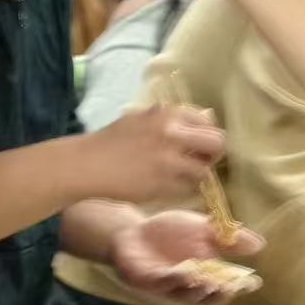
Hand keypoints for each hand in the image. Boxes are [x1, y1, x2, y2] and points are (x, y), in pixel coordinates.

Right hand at [86, 104, 226, 204]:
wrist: (87, 164)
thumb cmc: (113, 141)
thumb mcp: (143, 119)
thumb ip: (173, 119)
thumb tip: (208, 117)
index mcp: (166, 114)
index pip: (207, 121)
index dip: (207, 134)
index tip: (199, 144)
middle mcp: (171, 134)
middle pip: (217, 143)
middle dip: (212, 154)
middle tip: (200, 162)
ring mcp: (169, 161)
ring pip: (204, 171)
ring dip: (197, 176)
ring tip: (180, 177)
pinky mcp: (163, 185)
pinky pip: (188, 190)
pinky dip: (183, 190)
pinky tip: (168, 186)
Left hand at [109, 209, 264, 304]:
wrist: (132, 230)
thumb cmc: (169, 233)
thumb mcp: (201, 229)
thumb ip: (226, 237)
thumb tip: (259, 243)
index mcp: (204, 275)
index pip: (226, 287)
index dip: (240, 286)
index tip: (254, 281)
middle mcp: (188, 287)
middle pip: (208, 297)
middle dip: (221, 292)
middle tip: (232, 285)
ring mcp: (167, 286)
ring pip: (186, 294)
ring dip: (199, 289)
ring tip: (209, 279)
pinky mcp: (147, 281)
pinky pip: (163, 284)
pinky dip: (175, 279)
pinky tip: (185, 271)